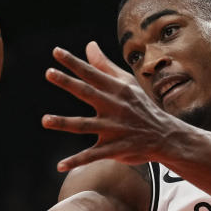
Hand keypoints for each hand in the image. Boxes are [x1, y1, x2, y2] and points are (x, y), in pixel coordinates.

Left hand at [42, 41, 172, 170]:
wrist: (165, 136)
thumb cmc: (141, 106)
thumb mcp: (127, 84)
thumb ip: (105, 66)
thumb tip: (89, 45)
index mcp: (116, 90)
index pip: (92, 73)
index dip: (74, 63)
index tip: (56, 52)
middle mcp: (114, 107)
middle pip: (87, 93)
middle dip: (68, 83)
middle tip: (49, 73)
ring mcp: (113, 129)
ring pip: (85, 125)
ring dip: (65, 122)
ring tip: (45, 120)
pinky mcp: (114, 148)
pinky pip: (92, 155)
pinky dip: (77, 161)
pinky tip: (60, 165)